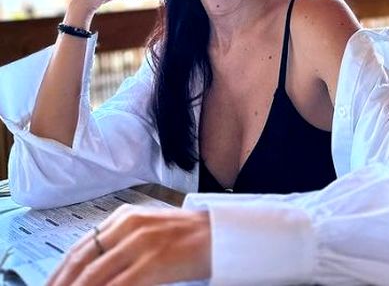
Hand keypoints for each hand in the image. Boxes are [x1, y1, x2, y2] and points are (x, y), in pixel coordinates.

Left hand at [46, 204, 210, 285]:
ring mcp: (142, 242)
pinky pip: (120, 285)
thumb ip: (120, 243)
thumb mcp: (147, 230)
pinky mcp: (155, 260)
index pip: (81, 246)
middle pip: (83, 260)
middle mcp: (130, 225)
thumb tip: (92, 269)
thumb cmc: (186, 236)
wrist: (220, 233)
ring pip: (96, 275)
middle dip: (63, 283)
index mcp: (125, 216)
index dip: (60, 271)